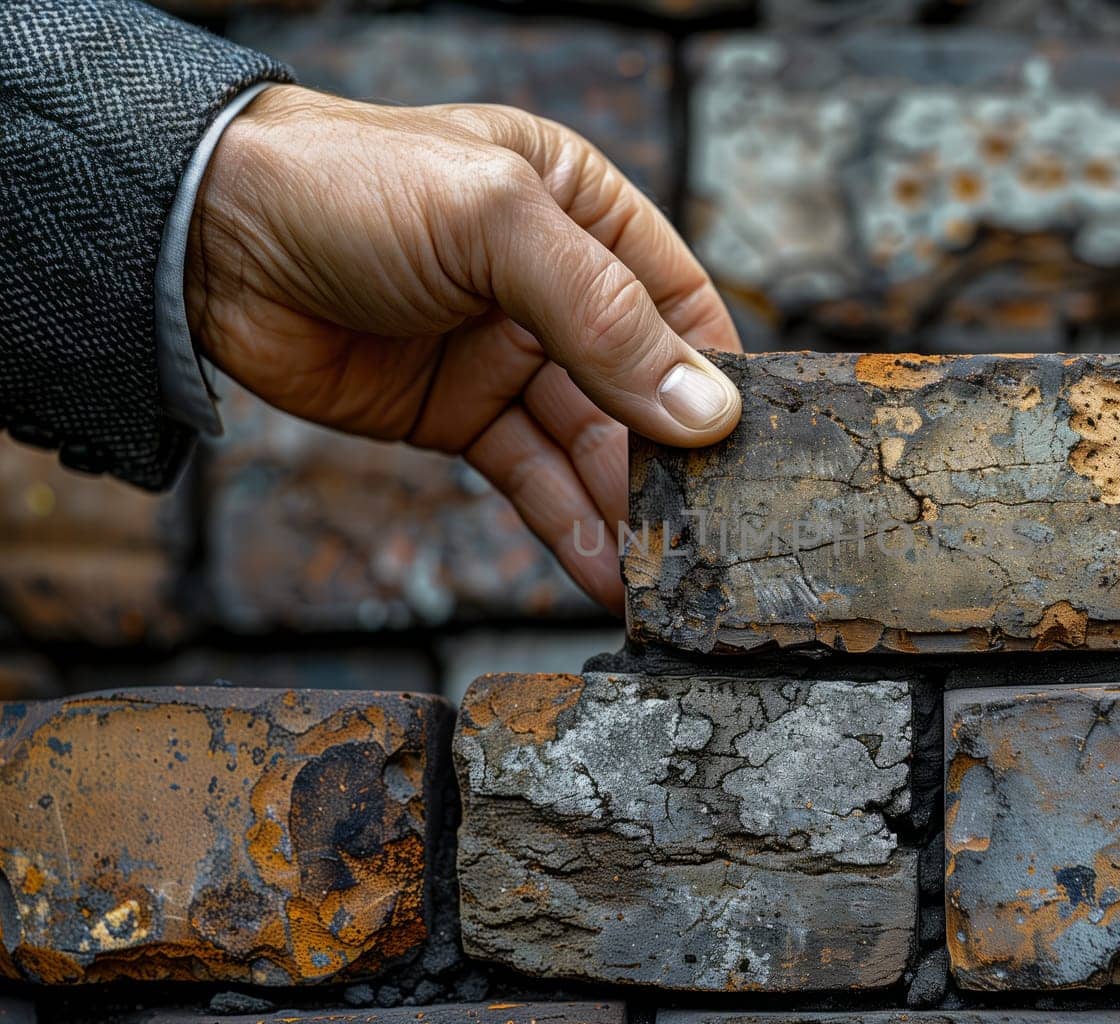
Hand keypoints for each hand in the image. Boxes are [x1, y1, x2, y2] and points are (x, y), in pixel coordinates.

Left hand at [186, 84, 742, 613]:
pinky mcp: (460, 416)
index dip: (719, 379)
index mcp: (584, 210)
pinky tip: (607, 572)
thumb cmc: (348, 187)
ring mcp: (507, 355)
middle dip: (674, 464)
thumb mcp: (495, 226)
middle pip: (642, 388)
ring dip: (627, 510)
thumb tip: (705, 410)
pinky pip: (532, 476)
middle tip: (710, 537)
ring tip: (666, 577)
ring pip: (591, 445)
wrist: (205, 240)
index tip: (752, 453)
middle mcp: (556, 286)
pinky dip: (570, 526)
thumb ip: (603, 319)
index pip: (681, 305)